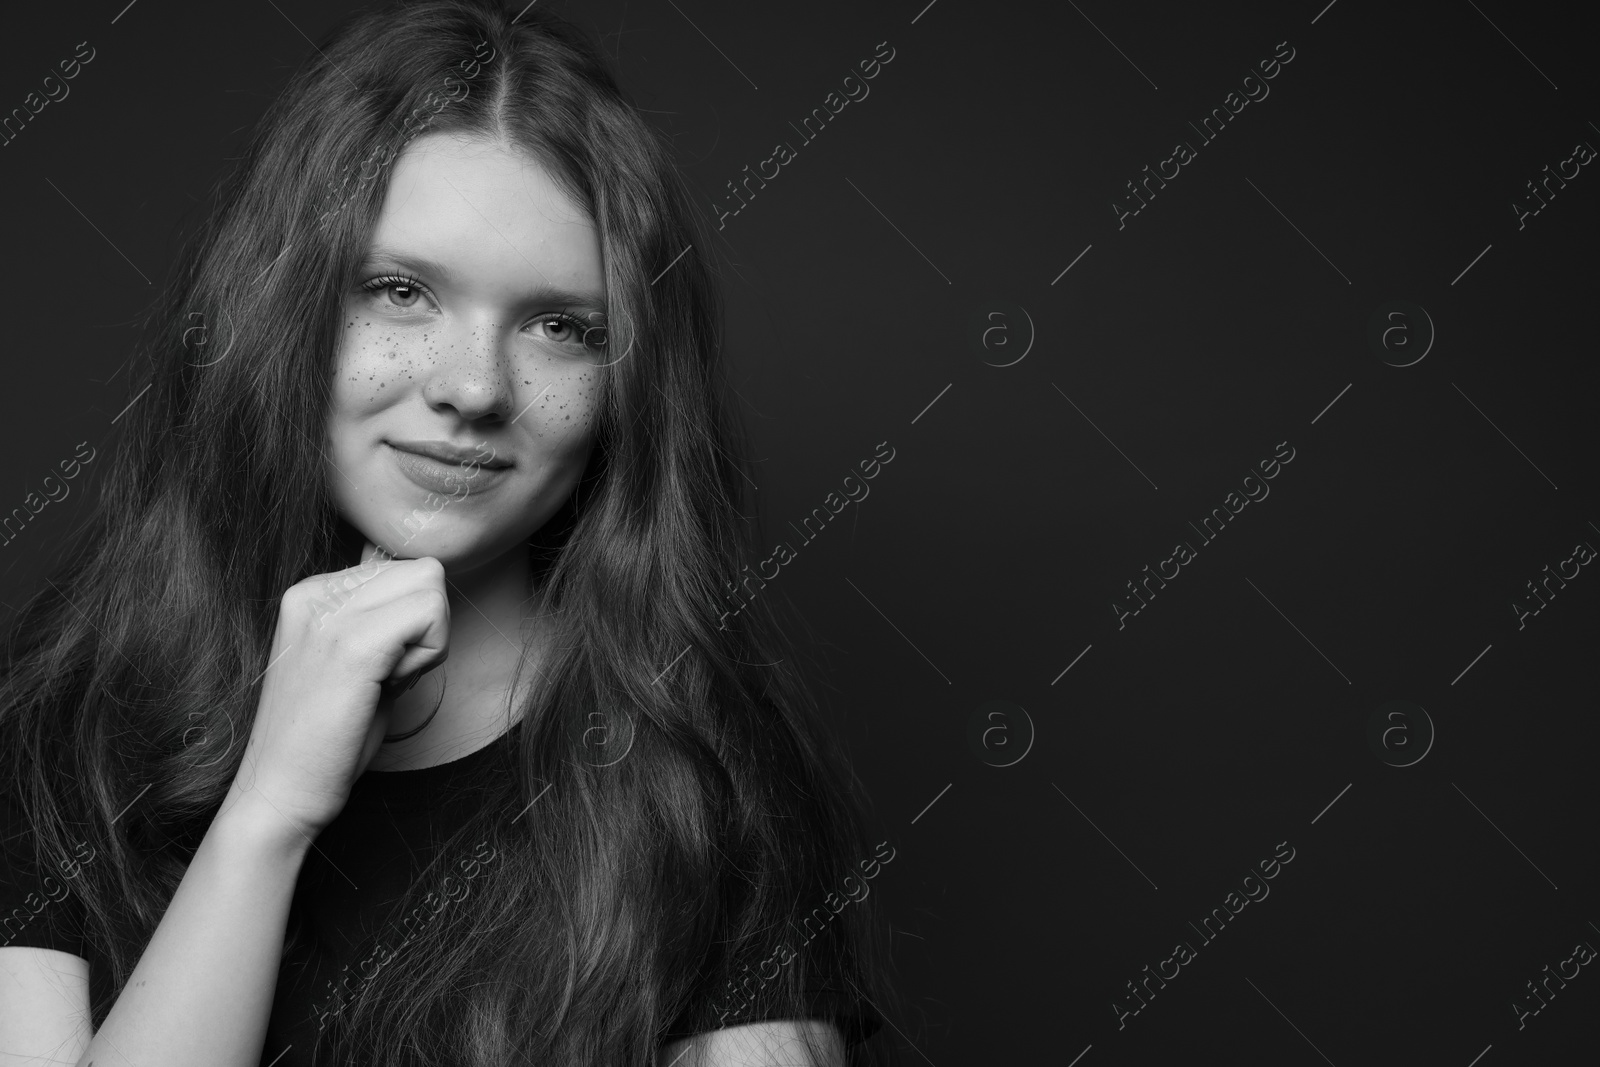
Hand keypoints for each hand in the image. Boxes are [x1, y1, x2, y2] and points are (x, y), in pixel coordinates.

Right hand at [225, 541, 449, 839]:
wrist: (280, 792)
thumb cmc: (325, 737)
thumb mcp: (353, 660)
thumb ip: (381, 620)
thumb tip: (428, 589)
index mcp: (311, 591)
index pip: (403, 567)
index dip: (411, 620)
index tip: (378, 665)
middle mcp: (315, 592)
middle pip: (422, 571)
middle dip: (426, 625)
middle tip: (387, 676)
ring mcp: (330, 615)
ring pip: (431, 586)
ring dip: (429, 640)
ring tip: (384, 683)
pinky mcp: (353, 646)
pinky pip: (430, 614)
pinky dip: (428, 656)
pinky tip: (390, 688)